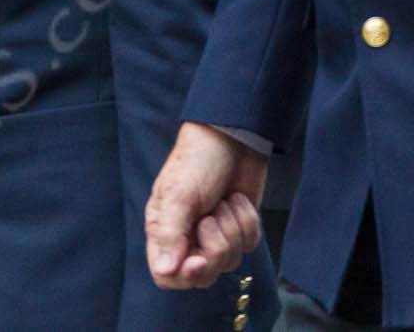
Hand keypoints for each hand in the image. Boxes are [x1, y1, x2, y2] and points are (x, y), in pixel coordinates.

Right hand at [145, 121, 268, 287]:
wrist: (233, 138)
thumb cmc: (197, 161)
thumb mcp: (178, 195)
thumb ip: (169, 234)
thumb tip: (164, 271)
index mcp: (164, 230)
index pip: (166, 274)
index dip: (183, 274)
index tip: (198, 259)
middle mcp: (188, 237)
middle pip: (202, 275)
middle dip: (215, 250)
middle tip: (212, 219)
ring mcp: (216, 234)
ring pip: (229, 262)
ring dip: (232, 229)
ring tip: (223, 202)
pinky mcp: (239, 228)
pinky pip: (249, 246)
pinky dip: (247, 222)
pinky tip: (236, 200)